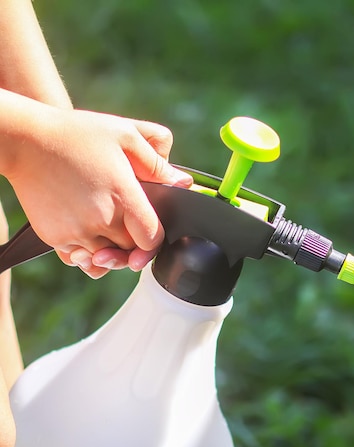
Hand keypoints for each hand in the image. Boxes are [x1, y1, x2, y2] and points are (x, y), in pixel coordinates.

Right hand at [4, 107, 192, 277]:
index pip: (152, 238)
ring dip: (111, 251)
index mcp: (122, 196)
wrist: (25, 139)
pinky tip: (89, 233)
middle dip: (135, 245)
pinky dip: (86, 253)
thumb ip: (156, 162)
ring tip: (109, 229)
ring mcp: (75, 231)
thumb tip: (183, 182)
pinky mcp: (54, 236)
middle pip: (130, 251)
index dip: (155, 240)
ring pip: (105, 259)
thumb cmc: (78, 134)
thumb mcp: (125, 135)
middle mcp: (100, 219)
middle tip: (130, 227)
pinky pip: (78, 259)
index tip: (151, 232)